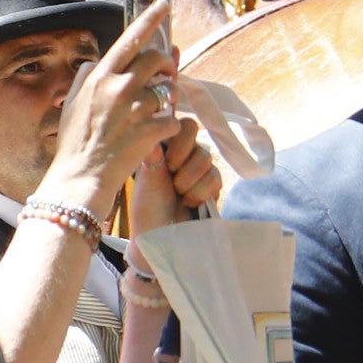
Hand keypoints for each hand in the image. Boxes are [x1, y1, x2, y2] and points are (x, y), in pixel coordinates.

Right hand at [44, 1, 197, 216]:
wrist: (80, 179)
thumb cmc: (74, 145)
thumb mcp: (72, 104)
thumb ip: (86, 78)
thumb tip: (97, 63)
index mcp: (100, 77)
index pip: (131, 38)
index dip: (151, 18)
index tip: (164, 5)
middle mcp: (120, 87)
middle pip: (157, 59)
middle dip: (167, 64)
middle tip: (167, 74)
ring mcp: (137, 108)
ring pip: (169, 90)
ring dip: (167, 100)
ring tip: (154, 114)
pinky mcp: (151, 130)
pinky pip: (173, 120)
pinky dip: (168, 128)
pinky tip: (154, 138)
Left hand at [143, 103, 226, 218]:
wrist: (160, 236)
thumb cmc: (148, 207)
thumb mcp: (147, 179)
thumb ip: (153, 153)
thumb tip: (153, 128)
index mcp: (166, 146)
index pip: (184, 125)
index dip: (182, 141)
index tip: (170, 162)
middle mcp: (184, 154)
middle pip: (199, 141)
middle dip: (187, 164)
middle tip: (174, 182)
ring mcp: (200, 169)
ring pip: (208, 159)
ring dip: (191, 181)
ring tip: (179, 195)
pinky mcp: (212, 186)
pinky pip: (215, 178)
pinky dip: (201, 192)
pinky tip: (189, 202)